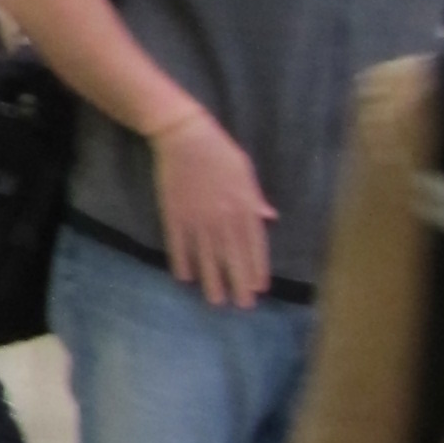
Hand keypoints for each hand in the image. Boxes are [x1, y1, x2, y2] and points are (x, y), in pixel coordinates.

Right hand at [150, 107, 276, 307]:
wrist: (183, 137)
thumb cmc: (219, 151)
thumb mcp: (245, 172)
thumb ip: (255, 199)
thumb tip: (269, 219)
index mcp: (243, 206)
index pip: (253, 245)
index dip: (256, 268)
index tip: (259, 288)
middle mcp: (223, 218)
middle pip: (232, 257)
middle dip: (238, 283)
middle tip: (242, 306)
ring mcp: (197, 219)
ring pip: (207, 257)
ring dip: (212, 281)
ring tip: (216, 301)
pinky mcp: (174, 215)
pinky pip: (179, 245)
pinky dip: (182, 263)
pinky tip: (186, 279)